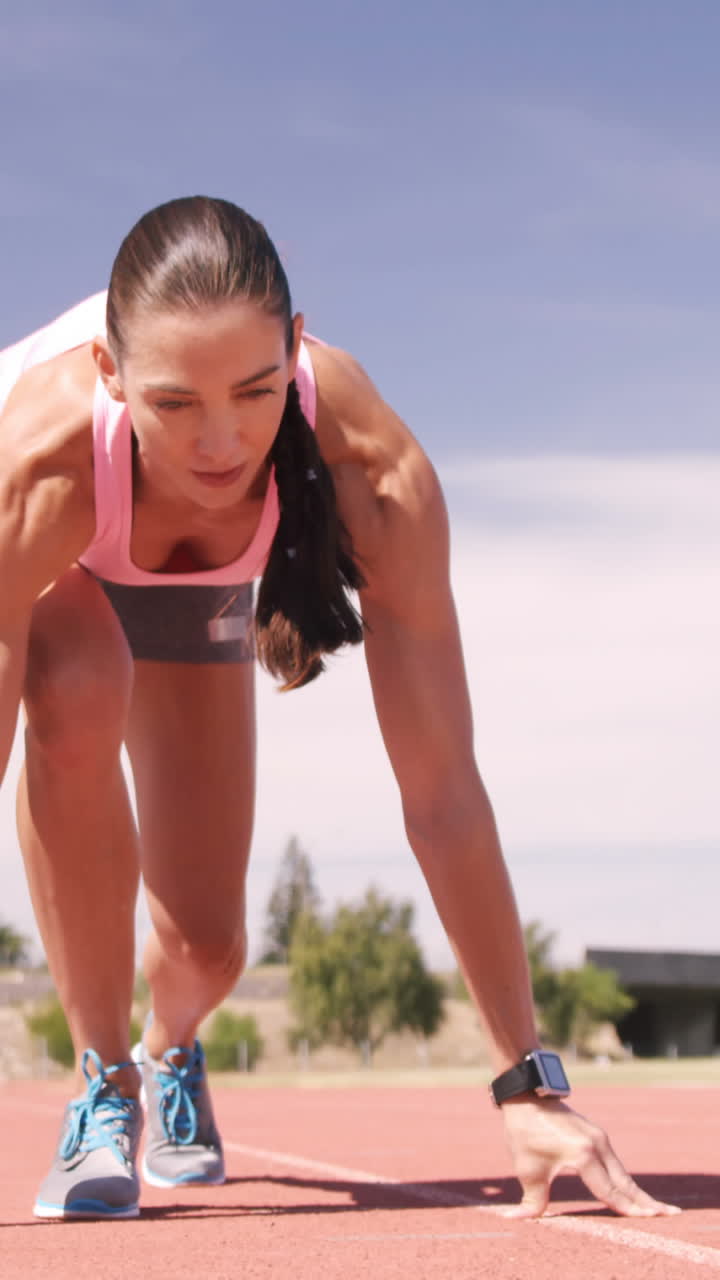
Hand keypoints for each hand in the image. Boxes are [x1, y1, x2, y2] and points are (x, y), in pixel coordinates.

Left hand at [499, 1096, 680, 1217]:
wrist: (526, 1096)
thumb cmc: (525, 1132)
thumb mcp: (528, 1169)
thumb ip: (532, 1200)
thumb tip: (520, 1219)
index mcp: (583, 1154)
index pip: (609, 1190)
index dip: (627, 1208)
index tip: (649, 1219)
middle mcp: (597, 1144)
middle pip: (625, 1181)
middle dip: (645, 1201)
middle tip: (670, 1214)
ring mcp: (599, 1137)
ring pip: (621, 1171)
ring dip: (637, 1191)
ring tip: (655, 1207)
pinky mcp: (596, 1134)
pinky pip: (614, 1162)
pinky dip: (624, 1179)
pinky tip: (630, 1190)